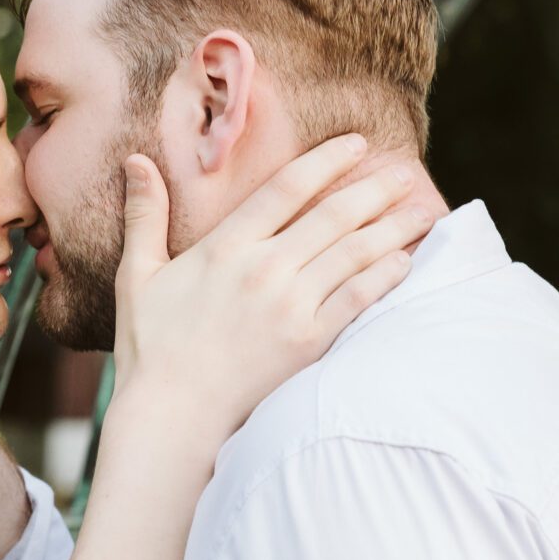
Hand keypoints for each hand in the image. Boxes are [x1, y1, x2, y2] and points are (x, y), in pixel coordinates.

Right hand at [113, 135, 428, 443]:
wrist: (172, 415)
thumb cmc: (150, 348)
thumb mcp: (138, 276)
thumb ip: (144, 216)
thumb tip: (136, 161)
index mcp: (225, 247)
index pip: (286, 188)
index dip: (326, 161)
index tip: (356, 144)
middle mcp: (263, 269)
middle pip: (333, 215)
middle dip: (375, 189)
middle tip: (406, 172)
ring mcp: (290, 305)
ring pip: (353, 253)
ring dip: (392, 227)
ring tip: (422, 209)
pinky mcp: (308, 342)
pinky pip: (357, 299)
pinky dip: (384, 276)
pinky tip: (405, 261)